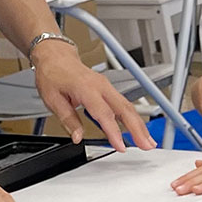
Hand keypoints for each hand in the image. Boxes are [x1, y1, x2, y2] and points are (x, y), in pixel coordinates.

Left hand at [32, 40, 155, 151]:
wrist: (55, 56)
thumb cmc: (53, 74)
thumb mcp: (52, 99)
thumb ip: (68, 119)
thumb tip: (77, 137)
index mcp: (86, 88)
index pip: (104, 113)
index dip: (114, 131)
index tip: (120, 146)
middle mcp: (101, 86)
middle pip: (124, 108)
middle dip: (137, 128)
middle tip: (146, 146)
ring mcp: (106, 86)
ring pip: (128, 106)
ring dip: (139, 124)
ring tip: (148, 141)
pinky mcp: (108, 88)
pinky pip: (124, 103)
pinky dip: (133, 117)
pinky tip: (138, 129)